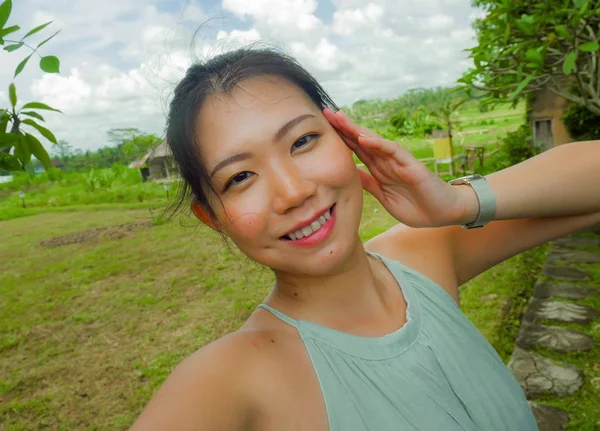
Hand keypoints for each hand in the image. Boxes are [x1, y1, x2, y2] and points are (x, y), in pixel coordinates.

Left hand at [323, 107, 470, 227]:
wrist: (443, 214)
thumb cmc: (417, 206)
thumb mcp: (384, 197)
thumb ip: (369, 184)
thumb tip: (350, 174)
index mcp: (379, 169)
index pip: (356, 149)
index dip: (340, 138)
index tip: (322, 128)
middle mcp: (386, 161)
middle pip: (361, 140)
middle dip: (344, 127)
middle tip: (326, 112)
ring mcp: (398, 161)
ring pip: (374, 140)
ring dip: (356, 129)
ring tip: (340, 118)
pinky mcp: (410, 165)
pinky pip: (392, 151)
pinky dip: (378, 144)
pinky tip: (363, 138)